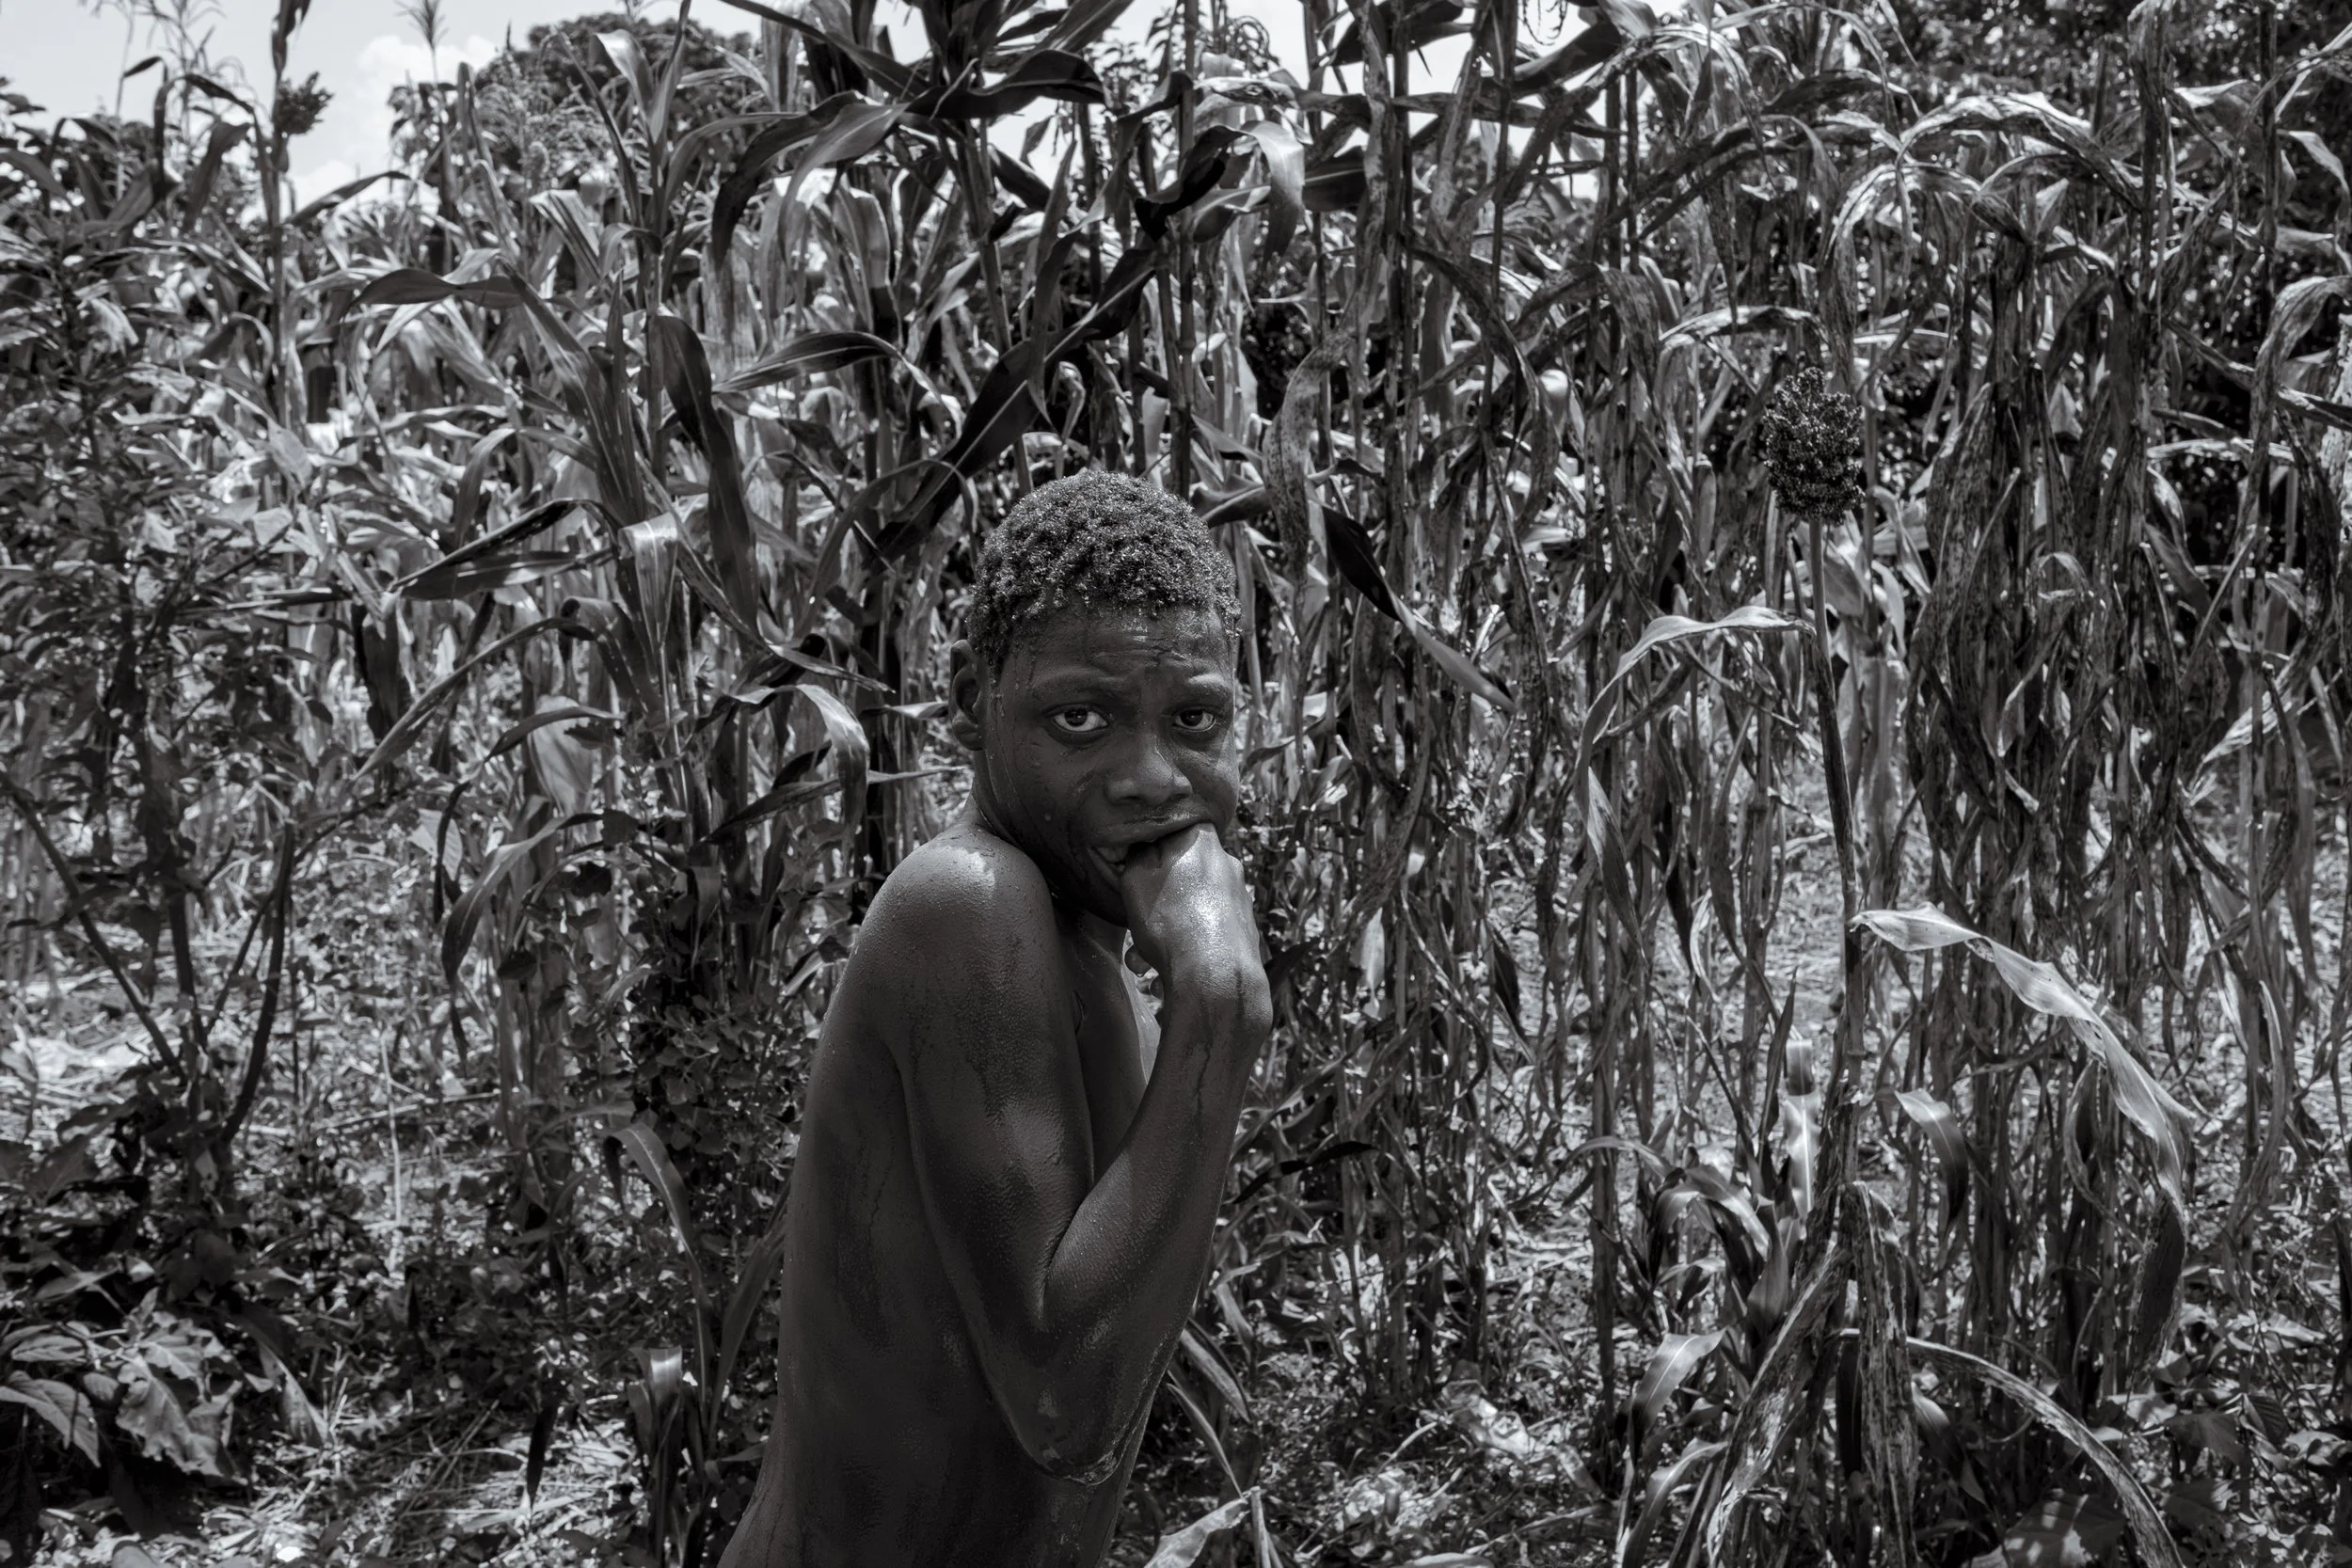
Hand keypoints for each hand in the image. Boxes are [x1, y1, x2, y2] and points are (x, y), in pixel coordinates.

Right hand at [1117, 824, 1258, 981]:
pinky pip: (1205, 935)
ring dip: (1163, 935)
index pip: (1173, 830)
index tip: (1136, 872)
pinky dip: (1185, 951)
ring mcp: (1239, 899)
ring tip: (1143, 964)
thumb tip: (1145, 847)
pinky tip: (1165, 977)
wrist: (1214, 977)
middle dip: (1153, 906)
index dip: (1150, 850)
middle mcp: (1227, 865)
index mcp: (1202, 842)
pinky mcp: (1244, 930)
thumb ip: (1138, 855)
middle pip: (1180, 877)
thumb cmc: (1170, 922)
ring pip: (1189, 911)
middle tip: (1133, 931)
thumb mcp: (1136, 879)